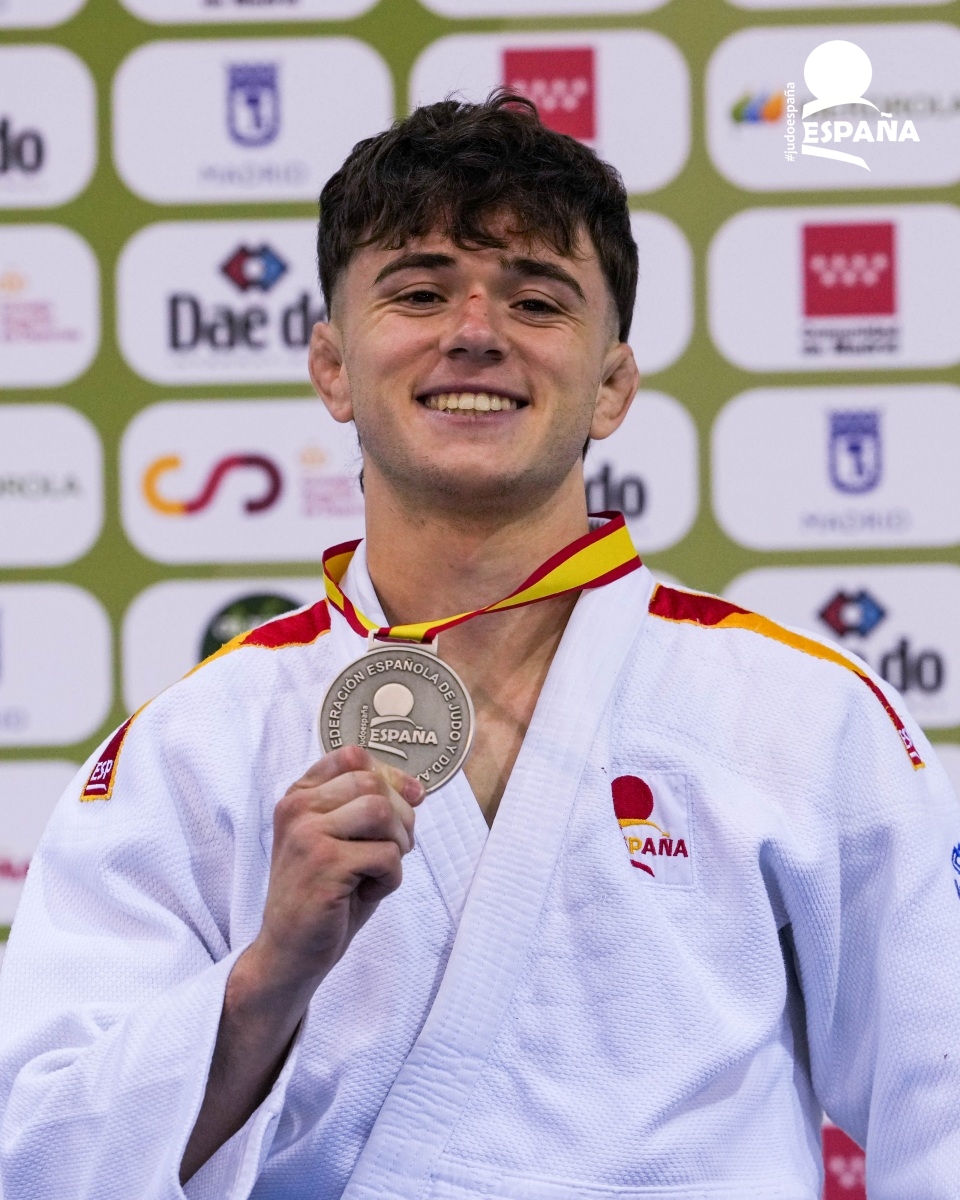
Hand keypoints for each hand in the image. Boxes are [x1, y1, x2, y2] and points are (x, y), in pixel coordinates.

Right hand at [242, 744, 425, 1000]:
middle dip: (401, 816)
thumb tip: (416, 790)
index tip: (409, 800)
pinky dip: (391, 877)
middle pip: (373, 782)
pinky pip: (386, 855)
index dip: (391, 775)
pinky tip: (369, 892)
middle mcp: (297, 808)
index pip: (353, 756)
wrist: (291, 950)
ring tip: (381, 869)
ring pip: (380, 811)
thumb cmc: (325, 893)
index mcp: (299, 796)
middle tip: (395, 849)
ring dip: (398, 843)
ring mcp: (307, 834)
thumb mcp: (341, 839)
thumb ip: (368, 807)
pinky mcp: (324, 864)